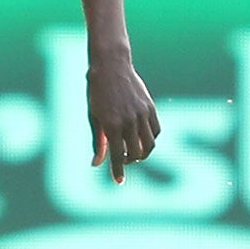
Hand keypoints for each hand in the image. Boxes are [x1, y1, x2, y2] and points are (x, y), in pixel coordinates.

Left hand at [87, 53, 159, 184]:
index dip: (118, 171)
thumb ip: (97, 141)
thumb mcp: (93, 117)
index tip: (119, 182)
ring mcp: (142, 115)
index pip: (117, 156)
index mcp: (111, 125)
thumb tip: (96, 163)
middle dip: (129, 162)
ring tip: (132, 151)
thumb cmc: (96, 92)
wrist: (111, 66)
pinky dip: (150, 139)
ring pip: (149, 145)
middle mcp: (129, 122)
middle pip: (136, 154)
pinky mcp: (151, 108)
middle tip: (122, 160)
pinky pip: (156, 131)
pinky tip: (141, 138)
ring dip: (142, 153)